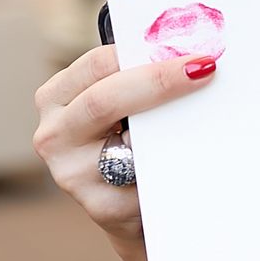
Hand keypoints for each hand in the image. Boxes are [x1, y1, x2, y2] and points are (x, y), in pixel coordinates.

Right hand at [33, 44, 218, 251]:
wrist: (131, 209)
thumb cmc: (129, 143)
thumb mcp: (124, 108)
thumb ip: (138, 81)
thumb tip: (190, 56)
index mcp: (56, 98)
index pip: (98, 65)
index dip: (143, 56)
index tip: (188, 51)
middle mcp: (53, 134)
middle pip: (103, 100)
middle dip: (158, 82)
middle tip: (204, 70)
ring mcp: (72, 174)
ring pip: (127, 142)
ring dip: (170, 128)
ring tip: (205, 113)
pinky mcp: (101, 206)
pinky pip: (144, 178)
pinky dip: (172, 164)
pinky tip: (192, 158)